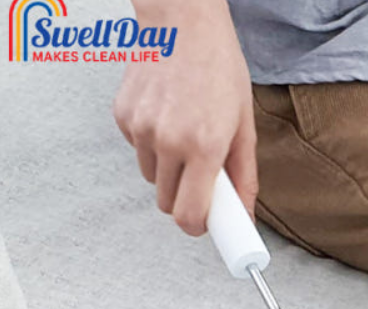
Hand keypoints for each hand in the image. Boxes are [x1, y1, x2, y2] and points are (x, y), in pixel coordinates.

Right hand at [113, 0, 257, 235]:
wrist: (183, 21)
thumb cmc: (220, 68)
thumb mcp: (244, 124)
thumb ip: (244, 176)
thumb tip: (245, 214)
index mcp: (204, 146)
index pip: (188, 214)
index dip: (196, 227)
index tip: (204, 226)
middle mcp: (168, 141)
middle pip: (166, 203)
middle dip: (185, 198)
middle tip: (201, 175)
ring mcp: (140, 129)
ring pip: (150, 179)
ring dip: (168, 172)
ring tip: (185, 136)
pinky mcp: (122, 117)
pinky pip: (137, 153)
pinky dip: (151, 147)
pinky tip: (166, 118)